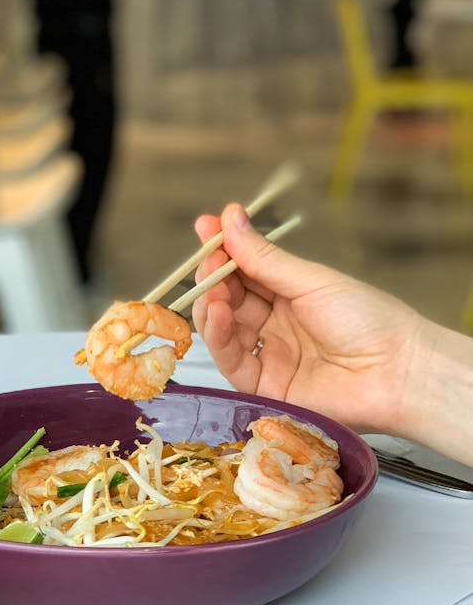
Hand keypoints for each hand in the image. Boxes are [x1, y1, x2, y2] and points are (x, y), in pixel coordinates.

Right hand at [192, 203, 436, 433]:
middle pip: (231, 299)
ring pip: (224, 329)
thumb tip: (230, 218)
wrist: (398, 373)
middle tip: (208, 258)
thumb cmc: (368, 320)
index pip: (247, 270)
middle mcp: (276, 325)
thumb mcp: (312, 281)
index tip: (205, 227)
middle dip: (214, 276)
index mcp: (292, 295)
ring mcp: (270, 355)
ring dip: (212, 304)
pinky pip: (231, 360)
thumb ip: (265, 258)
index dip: (225, 250)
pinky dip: (218, 335)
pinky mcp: (264, 387)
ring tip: (212, 286)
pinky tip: (218, 312)